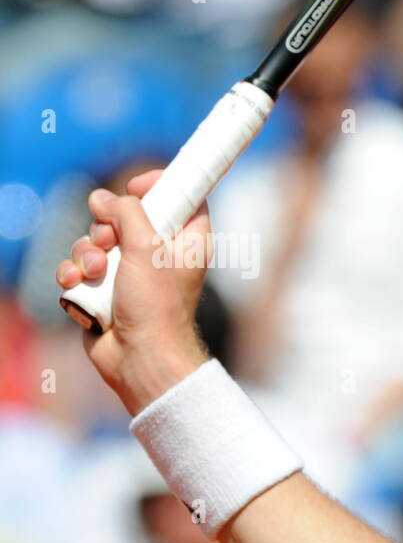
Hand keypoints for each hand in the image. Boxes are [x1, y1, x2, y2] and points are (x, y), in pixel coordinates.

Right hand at [56, 170, 210, 414]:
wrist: (140, 357)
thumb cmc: (156, 305)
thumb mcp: (148, 247)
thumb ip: (128, 212)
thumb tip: (104, 199)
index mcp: (187, 241)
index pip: (182, 198)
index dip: (159, 186)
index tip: (137, 186)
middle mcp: (161, 254)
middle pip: (128, 217)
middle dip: (107, 225)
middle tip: (110, 240)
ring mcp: (131, 273)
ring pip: (97, 242)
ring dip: (88, 253)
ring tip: (97, 272)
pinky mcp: (105, 290)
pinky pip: (82, 268)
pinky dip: (76, 275)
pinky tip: (77, 286)